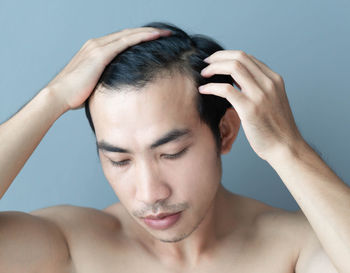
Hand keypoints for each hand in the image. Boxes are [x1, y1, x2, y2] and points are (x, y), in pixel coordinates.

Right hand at [46, 27, 171, 110]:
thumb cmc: (73, 95)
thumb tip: (116, 90)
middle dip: (146, 32)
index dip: (137, 38)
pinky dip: (141, 37)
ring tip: (163, 33)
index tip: (152, 41)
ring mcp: (97, 47)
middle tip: (163, 33)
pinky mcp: (100, 54)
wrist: (58, 96)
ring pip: (128, 34)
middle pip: (126, 34)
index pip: (120, 40)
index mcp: (94, 50)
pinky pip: (125, 42)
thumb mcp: (93, 85)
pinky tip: (154, 36)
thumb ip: (104, 81)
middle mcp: (95, 44)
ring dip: (147, 32)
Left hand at [198, 50, 304, 160]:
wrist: (285, 148)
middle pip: (239, 57)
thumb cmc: (276, 129)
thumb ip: (258, 90)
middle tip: (206, 63)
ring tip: (203, 74)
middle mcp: (269, 83)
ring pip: (233, 68)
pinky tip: (203, 90)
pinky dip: (211, 87)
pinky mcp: (250, 109)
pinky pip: (226, 90)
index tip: (215, 61)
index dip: (228, 56)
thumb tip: (237, 84)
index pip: (248, 57)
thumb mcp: (272, 102)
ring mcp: (260, 95)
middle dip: (219, 57)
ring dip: (214, 68)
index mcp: (274, 80)